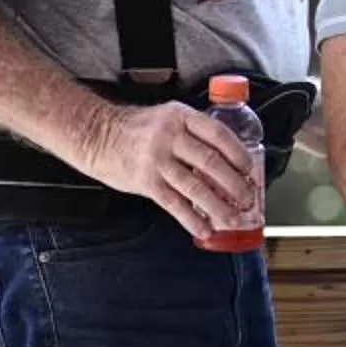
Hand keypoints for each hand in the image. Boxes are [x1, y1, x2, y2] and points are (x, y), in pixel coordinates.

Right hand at [94, 100, 258, 238]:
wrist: (95, 134)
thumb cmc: (136, 129)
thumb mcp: (168, 118)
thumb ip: (194, 133)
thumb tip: (227, 160)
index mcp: (181, 117)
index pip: (219, 135)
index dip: (239, 155)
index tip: (250, 170)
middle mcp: (170, 137)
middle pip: (212, 163)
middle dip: (235, 185)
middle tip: (248, 198)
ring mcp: (157, 160)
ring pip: (196, 187)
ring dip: (219, 207)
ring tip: (234, 218)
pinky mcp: (145, 181)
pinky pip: (174, 204)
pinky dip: (192, 219)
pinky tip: (205, 228)